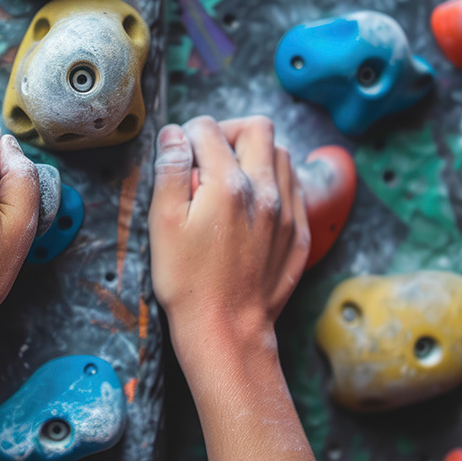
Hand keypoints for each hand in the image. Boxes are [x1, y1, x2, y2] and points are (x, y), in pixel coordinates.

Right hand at [148, 115, 309, 348]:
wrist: (226, 331)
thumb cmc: (188, 282)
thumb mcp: (163, 224)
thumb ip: (170, 171)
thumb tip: (174, 134)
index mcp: (228, 185)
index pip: (208, 130)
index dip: (186, 135)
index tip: (177, 153)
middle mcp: (265, 192)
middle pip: (257, 129)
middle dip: (228, 132)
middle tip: (207, 155)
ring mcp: (287, 213)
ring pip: (282, 154)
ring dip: (255, 154)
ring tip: (230, 178)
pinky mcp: (298, 234)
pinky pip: (294, 188)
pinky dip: (273, 182)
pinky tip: (251, 203)